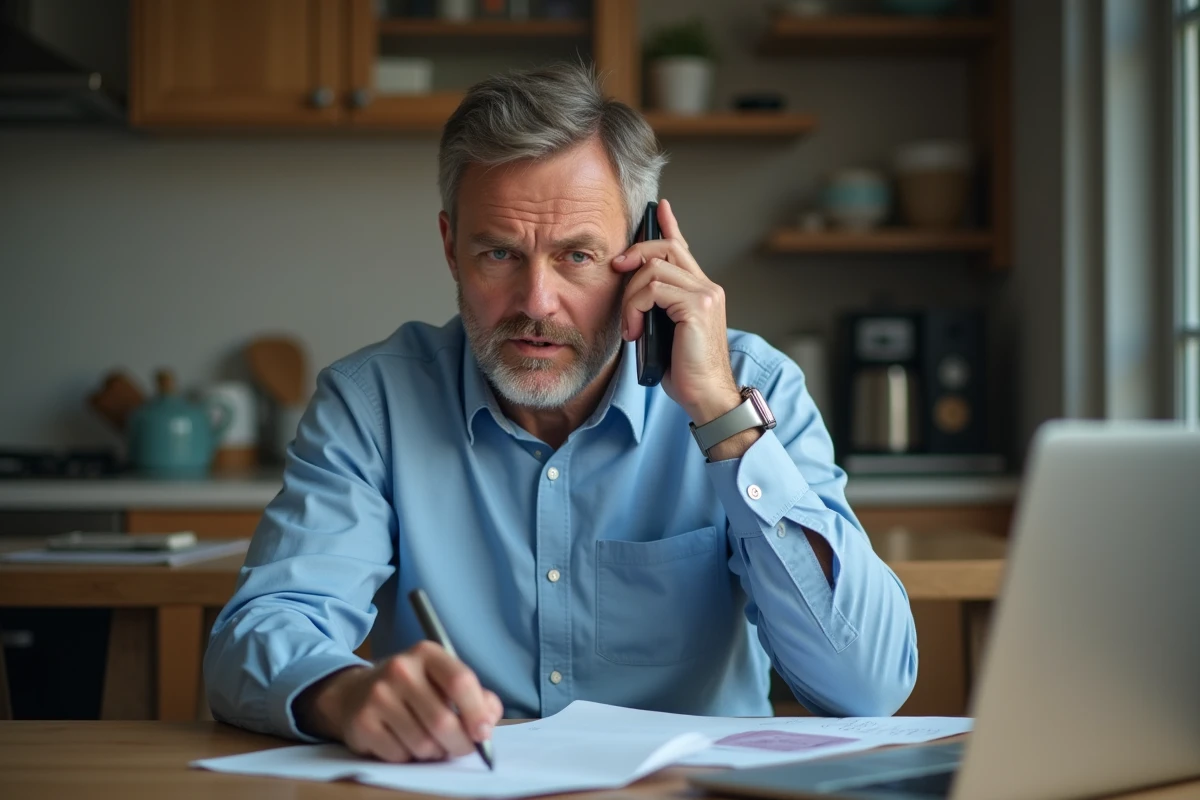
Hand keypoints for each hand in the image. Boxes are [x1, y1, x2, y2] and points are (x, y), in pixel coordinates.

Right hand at [293, 641, 503, 762]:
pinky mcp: (362, 723)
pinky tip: (404, 742)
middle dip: (459, 744)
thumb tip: (488, 722)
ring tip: (430, 742)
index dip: (477, 712)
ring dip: (434, 752)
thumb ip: (475, 696)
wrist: (355, 693)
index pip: (460, 681)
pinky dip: (409, 757)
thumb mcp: (443, 679)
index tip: (483, 732)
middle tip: (461, 748)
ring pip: (423, 744)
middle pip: (442, 720)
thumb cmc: (412, 688)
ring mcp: (378, 695)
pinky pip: (399, 755)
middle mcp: (400, 669)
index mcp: (427, 653)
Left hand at [612, 198, 740, 424]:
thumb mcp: (664, 332)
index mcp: (702, 291)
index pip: (682, 248)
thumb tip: (632, 292)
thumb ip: (656, 307)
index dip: (669, 226)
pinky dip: (635, 308)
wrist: (706, 396)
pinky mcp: (697, 307)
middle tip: (616, 270)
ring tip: (629, 325)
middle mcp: (707, 287)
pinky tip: (635, 331)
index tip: (660, 208)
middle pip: (665, 248)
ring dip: (630, 296)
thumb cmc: (685, 370)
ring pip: (654, 269)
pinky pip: (653, 290)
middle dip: (634, 255)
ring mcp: (705, 295)